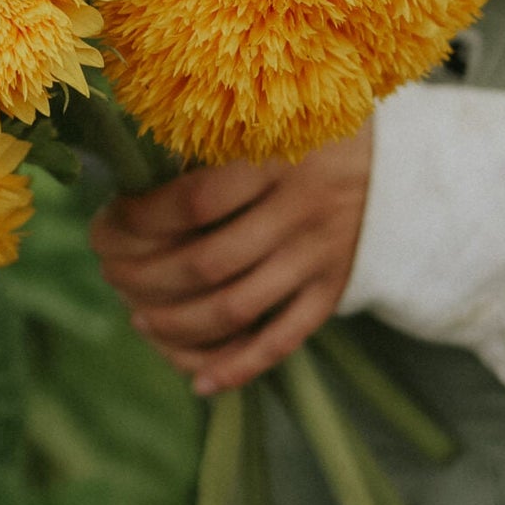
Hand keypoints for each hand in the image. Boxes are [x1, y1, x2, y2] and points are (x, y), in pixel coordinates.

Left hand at [89, 120, 372, 394]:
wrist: (397, 159)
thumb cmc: (305, 130)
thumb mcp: (263, 121)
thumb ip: (207, 150)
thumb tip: (125, 197)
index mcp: (277, 158)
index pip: (193, 203)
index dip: (139, 221)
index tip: (106, 221)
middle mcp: (301, 211)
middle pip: (206, 263)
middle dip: (143, 277)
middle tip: (109, 273)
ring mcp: (319, 256)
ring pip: (236, 309)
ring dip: (176, 324)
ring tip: (140, 319)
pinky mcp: (332, 290)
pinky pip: (282, 341)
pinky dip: (237, 367)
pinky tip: (198, 382)